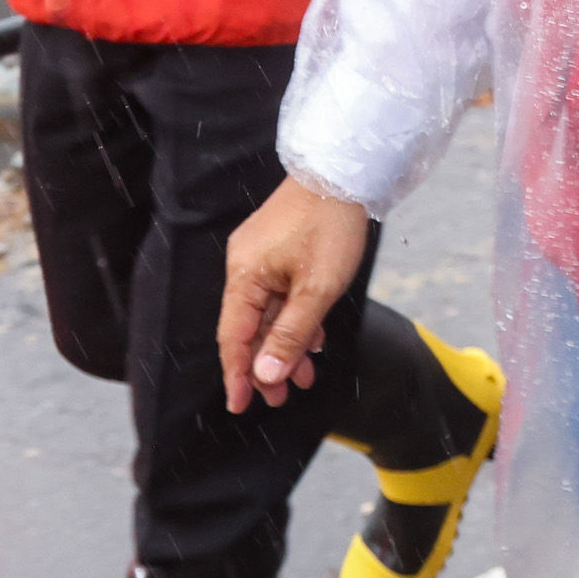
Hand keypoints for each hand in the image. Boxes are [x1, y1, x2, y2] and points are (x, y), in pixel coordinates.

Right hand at [218, 178, 371, 411]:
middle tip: (283, 397)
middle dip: (266, 365)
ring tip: (305, 375)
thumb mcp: (317, 289)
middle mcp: (245, 266)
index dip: (237, 374)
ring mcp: (261, 256)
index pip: (234, 337)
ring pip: (268, 313)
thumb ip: (290, 334)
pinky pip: (279, 294)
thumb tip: (265, 374)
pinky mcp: (277, 248)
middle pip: (250, 328)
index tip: (241, 406)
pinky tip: (314, 338)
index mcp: (245, 276)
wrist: (344, 171)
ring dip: (285, 345)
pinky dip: (295, 319)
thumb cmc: (330, 225)